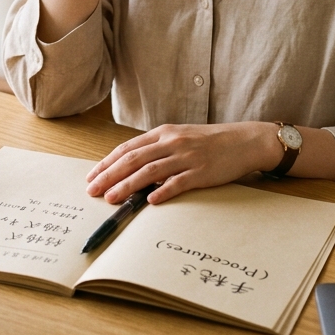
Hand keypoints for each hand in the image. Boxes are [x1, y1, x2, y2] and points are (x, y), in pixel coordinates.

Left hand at [85, 122, 281, 205]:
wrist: (242, 140)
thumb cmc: (209, 142)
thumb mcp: (179, 138)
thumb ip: (157, 150)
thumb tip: (131, 168)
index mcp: (163, 133)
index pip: (128, 148)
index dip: (107, 163)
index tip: (92, 176)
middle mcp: (172, 142)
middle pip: (133, 159)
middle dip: (110, 175)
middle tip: (93, 190)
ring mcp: (186, 157)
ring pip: (150, 171)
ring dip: (128, 185)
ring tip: (112, 198)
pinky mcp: (201, 172)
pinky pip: (178, 183)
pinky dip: (162, 191)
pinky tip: (150, 201)